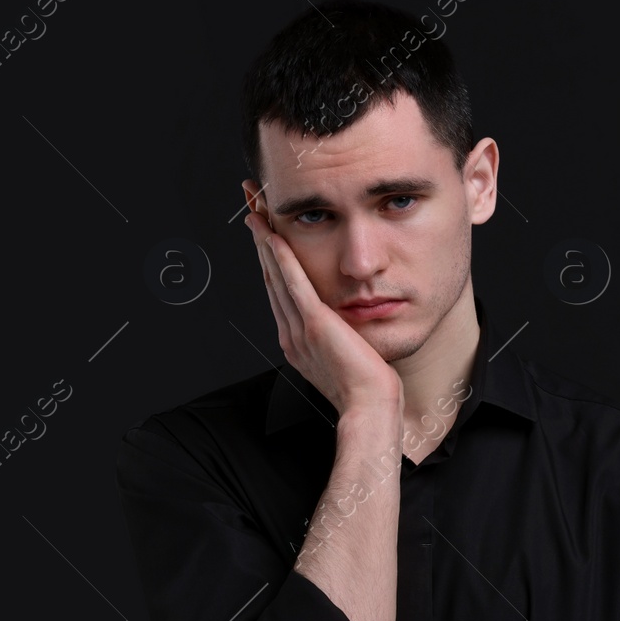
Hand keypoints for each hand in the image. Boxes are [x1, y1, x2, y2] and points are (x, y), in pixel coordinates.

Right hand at [242, 182, 400, 416]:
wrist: (368, 408)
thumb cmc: (366, 390)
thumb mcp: (348, 358)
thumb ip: (339, 337)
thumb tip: (344, 324)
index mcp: (296, 341)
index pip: (279, 292)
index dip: (269, 261)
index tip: (265, 236)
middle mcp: (291, 333)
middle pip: (270, 278)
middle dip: (260, 243)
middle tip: (251, 212)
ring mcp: (300, 328)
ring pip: (276, 276)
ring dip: (264, 242)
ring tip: (256, 213)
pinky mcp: (315, 324)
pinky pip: (294, 284)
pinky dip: (282, 258)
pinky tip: (274, 236)